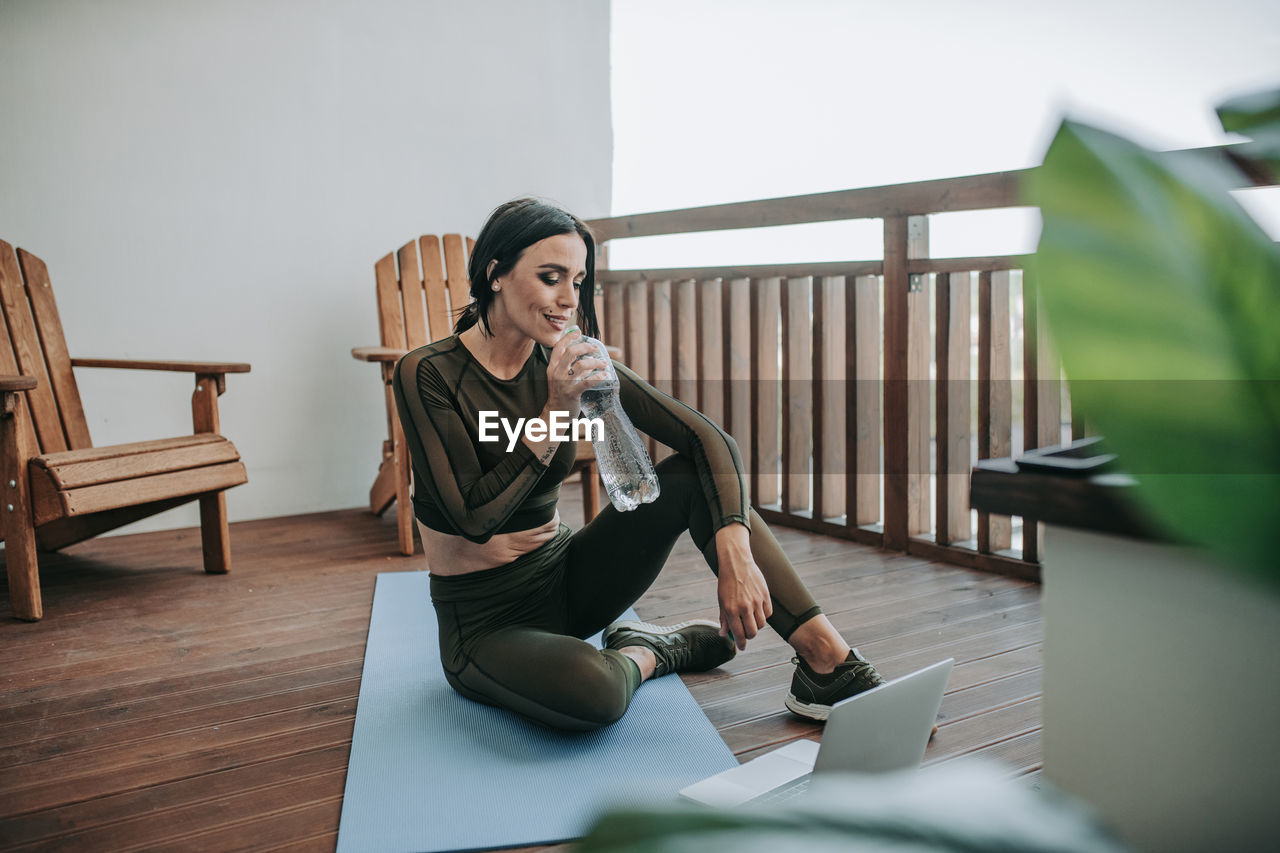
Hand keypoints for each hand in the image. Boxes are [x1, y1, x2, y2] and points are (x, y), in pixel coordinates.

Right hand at [545, 328, 608, 413]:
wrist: (555, 414)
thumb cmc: (560, 394)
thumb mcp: (559, 377)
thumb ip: (570, 366)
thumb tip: (588, 356)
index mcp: (552, 367)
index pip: (558, 347)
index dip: (569, 337)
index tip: (578, 331)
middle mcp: (556, 373)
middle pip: (570, 352)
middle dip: (585, 347)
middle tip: (595, 348)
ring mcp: (563, 383)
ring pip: (582, 365)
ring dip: (596, 362)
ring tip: (603, 363)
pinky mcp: (572, 393)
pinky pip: (587, 382)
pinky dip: (598, 377)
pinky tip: (605, 375)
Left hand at [714, 523, 772, 650]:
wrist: (736, 562)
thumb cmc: (727, 582)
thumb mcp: (721, 601)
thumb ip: (724, 619)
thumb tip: (723, 635)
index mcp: (731, 610)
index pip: (739, 635)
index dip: (741, 644)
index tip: (742, 647)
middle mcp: (745, 607)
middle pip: (753, 632)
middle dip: (749, 636)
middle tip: (746, 633)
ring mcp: (757, 601)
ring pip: (761, 624)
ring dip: (756, 625)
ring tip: (750, 618)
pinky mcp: (765, 595)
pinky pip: (768, 613)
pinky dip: (764, 615)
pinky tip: (757, 609)